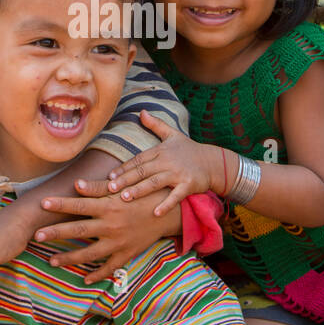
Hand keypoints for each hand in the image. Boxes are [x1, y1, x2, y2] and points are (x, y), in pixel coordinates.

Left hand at [35, 183, 180, 283]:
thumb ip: (98, 188)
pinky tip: (84, 279)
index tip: (42, 203)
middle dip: (56, 233)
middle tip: (36, 237)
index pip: (79, 204)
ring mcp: (118, 242)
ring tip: (52, 261)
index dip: (60, 204)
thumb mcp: (122, 189)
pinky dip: (98, 274)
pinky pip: (110, 267)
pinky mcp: (127, 254)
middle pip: (79, 230)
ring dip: (70, 258)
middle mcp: (111, 225)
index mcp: (108, 206)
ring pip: (90, 253)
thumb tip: (76, 184)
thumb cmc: (143, 196)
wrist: (169, 213)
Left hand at [104, 110, 224, 216]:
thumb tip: (141, 111)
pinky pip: (175, 196)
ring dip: (140, 190)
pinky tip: (155, 213)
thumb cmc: (190, 149)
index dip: (124, 167)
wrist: (214, 161)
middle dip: (126, 179)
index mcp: (161, 151)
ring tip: (125, 198)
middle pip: (143, 171)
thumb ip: (156, 124)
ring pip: (155, 182)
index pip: (138, 159)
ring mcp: (178, 173)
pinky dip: (166, 204)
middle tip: (109, 188)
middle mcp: (167, 161)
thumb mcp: (173, 134)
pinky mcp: (189, 184)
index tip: (110, 176)